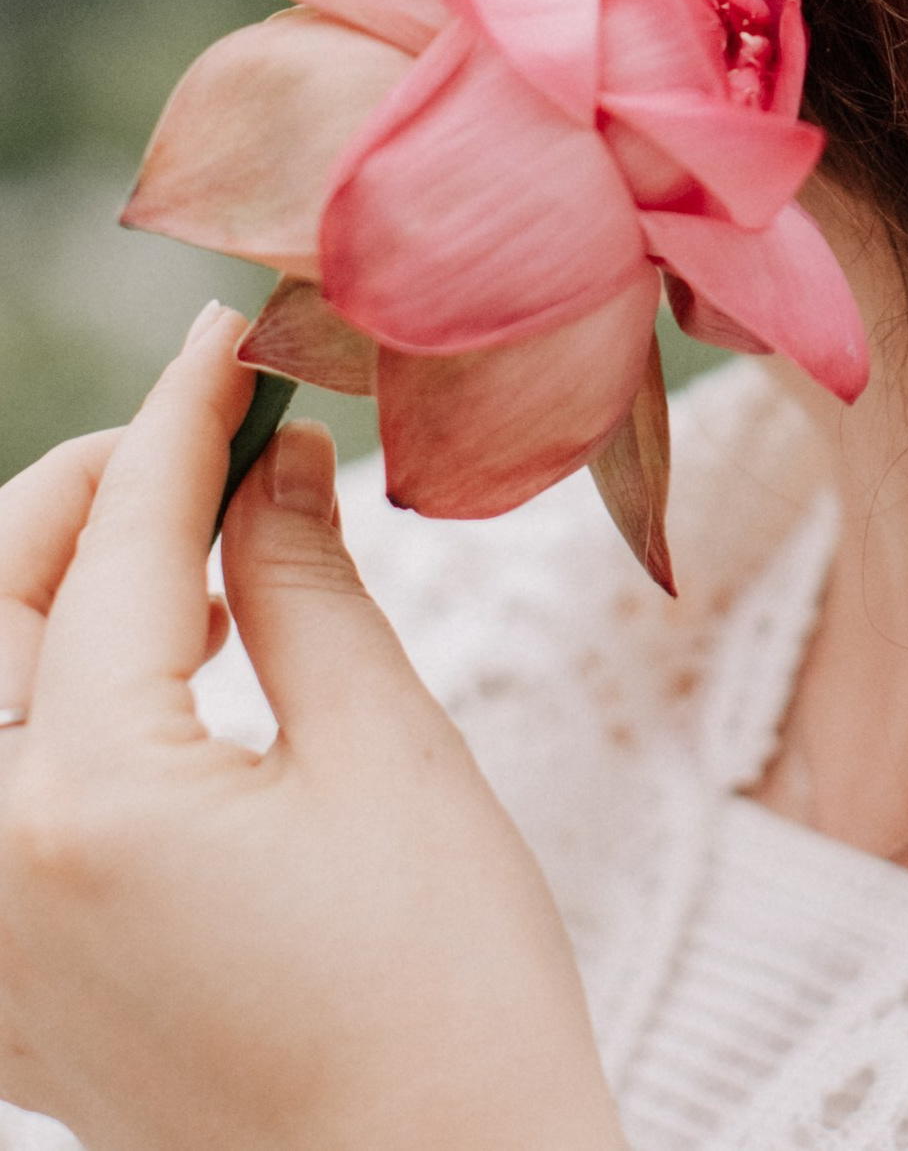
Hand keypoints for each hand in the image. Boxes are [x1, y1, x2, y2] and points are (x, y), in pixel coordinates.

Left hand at [0, 305, 626, 1150]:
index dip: (184, 424)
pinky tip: (167, 649)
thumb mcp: (388, 754)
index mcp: (86, 808)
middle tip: (204, 427)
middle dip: (84, 493)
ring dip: (63, 583)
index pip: (116, 553)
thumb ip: (301, 586)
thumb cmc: (444, 987)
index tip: (233, 339)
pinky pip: (0, 777)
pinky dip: (61, 682)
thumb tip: (275, 463)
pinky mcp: (15, 971)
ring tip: (195, 531)